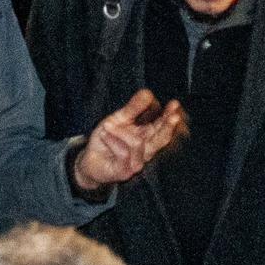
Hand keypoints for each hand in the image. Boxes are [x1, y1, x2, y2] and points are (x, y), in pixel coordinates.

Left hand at [72, 88, 187, 190]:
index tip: (175, 104)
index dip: (170, 116)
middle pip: (162, 139)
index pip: (163, 126)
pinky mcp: (125, 172)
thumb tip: (148, 93)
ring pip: (137, 143)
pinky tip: (104, 135)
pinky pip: (123, 152)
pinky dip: (112, 140)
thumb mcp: (118, 118)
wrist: (89, 160)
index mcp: (147, 136)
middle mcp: (146, 151)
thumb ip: (134, 107)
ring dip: (120, 131)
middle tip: (174, 115)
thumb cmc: (107, 139)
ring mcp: (136, 163)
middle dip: (168, 126)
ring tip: (107, 125)